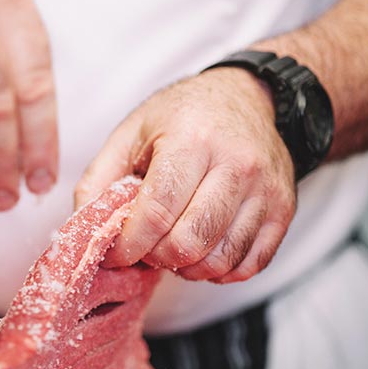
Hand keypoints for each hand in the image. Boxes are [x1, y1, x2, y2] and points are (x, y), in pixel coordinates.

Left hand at [75, 68, 295, 282]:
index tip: (116, 252)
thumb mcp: (132, 131)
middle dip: (156, 257)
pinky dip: (220, 271)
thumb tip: (82, 225)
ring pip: (221, 260)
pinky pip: (250, 265)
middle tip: (145, 246)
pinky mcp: (285, 209)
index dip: (129, 244)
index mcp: (192, 140)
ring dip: (187, 267)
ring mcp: (267, 189)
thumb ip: (100, 177)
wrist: (248, 97)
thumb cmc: (183, 115)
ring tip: (172, 245)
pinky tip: (203, 251)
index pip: (157, 212)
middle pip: (189, 242)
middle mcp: (237, 165)